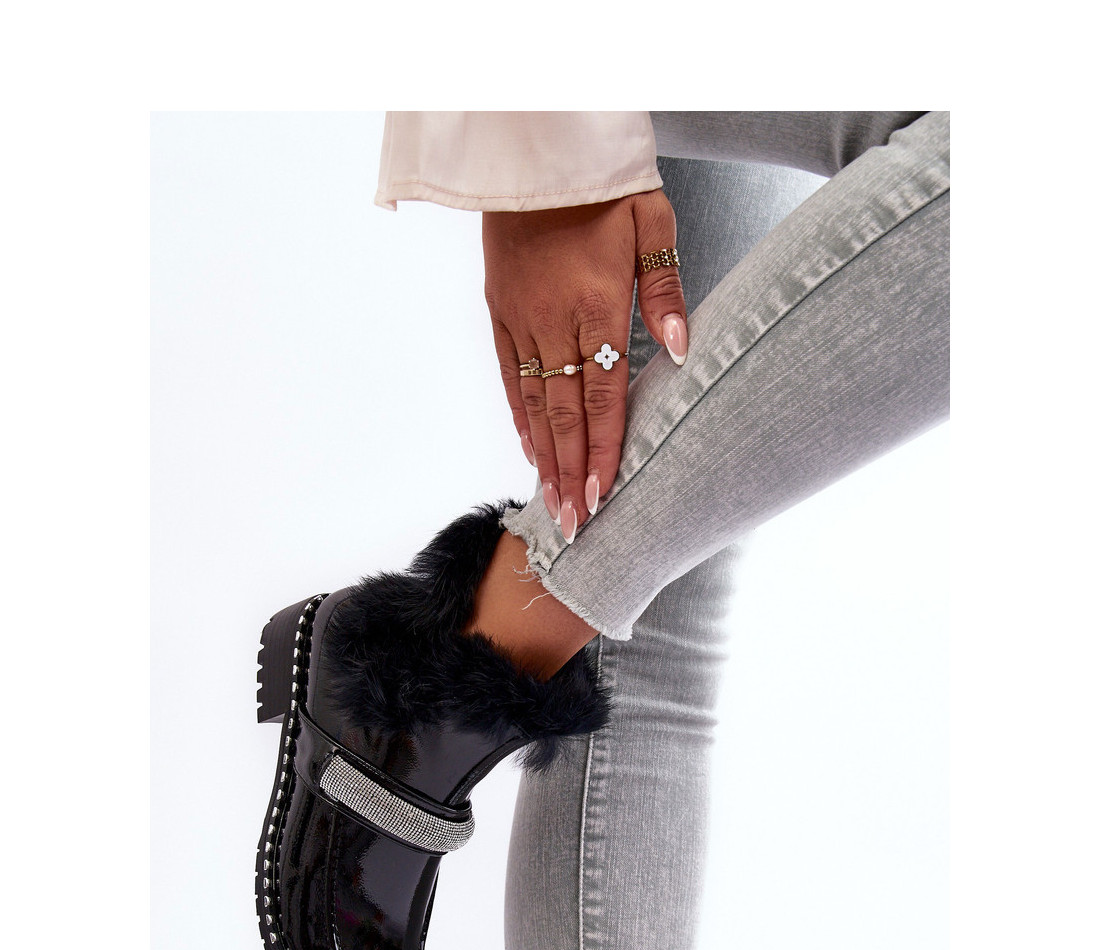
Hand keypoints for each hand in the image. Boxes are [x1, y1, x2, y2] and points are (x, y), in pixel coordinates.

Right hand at [483, 190, 686, 541]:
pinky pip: (511, 376)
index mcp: (597, 303)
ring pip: (535, 403)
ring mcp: (522, 320)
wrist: (533, 150)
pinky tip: (530, 449)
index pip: (603, 394)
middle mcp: (554, 320)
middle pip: (565, 413)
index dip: (605, 449)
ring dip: (546, 457)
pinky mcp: (501, 312)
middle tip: (575, 524)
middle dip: (571, 473)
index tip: (605, 495)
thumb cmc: (605, 186)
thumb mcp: (652, 223)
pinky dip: (522, 417)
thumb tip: (683, 349)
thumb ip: (666, 291)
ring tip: (553, 502)